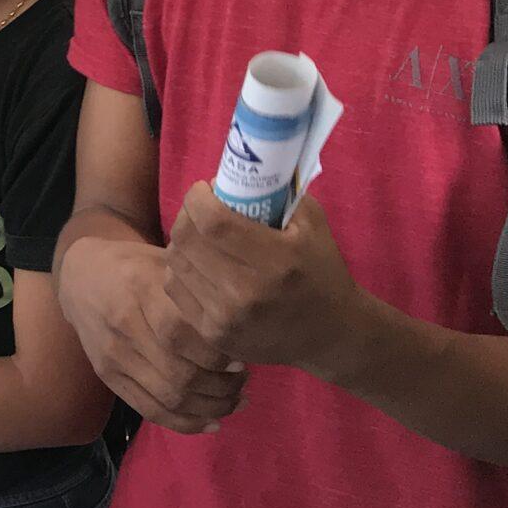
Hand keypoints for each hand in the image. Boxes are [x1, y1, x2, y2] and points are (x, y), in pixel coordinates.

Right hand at [56, 230, 245, 433]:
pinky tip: (213, 421)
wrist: (81, 277)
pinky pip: (150, 410)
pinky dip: (186, 423)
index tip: (242, 358)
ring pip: (168, 397)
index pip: (179, 332)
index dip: (215, 353)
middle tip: (245, 381)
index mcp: (138, 288)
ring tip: (236, 398)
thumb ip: (198, 285)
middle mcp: (122, 324)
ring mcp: (112, 354)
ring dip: (211, 406)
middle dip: (222, 385)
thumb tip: (244, 316)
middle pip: (178, 372)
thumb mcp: (165, 261)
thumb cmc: (134, 265)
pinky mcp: (108, 375)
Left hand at [162, 184, 365, 371]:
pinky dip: (181, 268)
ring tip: (200, 234)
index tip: (204, 189)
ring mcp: (226, 318)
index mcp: (276, 262)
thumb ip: (277, 193)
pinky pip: (175, 288)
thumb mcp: (313, 225)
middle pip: (187, 239)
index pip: (212, 222)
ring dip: (182, 240)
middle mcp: (246, 292)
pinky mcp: (213, 334)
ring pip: (175, 262)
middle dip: (187, 214)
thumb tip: (232, 172)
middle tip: (200, 208)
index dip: (198, 198)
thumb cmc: (322, 272)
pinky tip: (199, 262)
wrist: (331, 335)